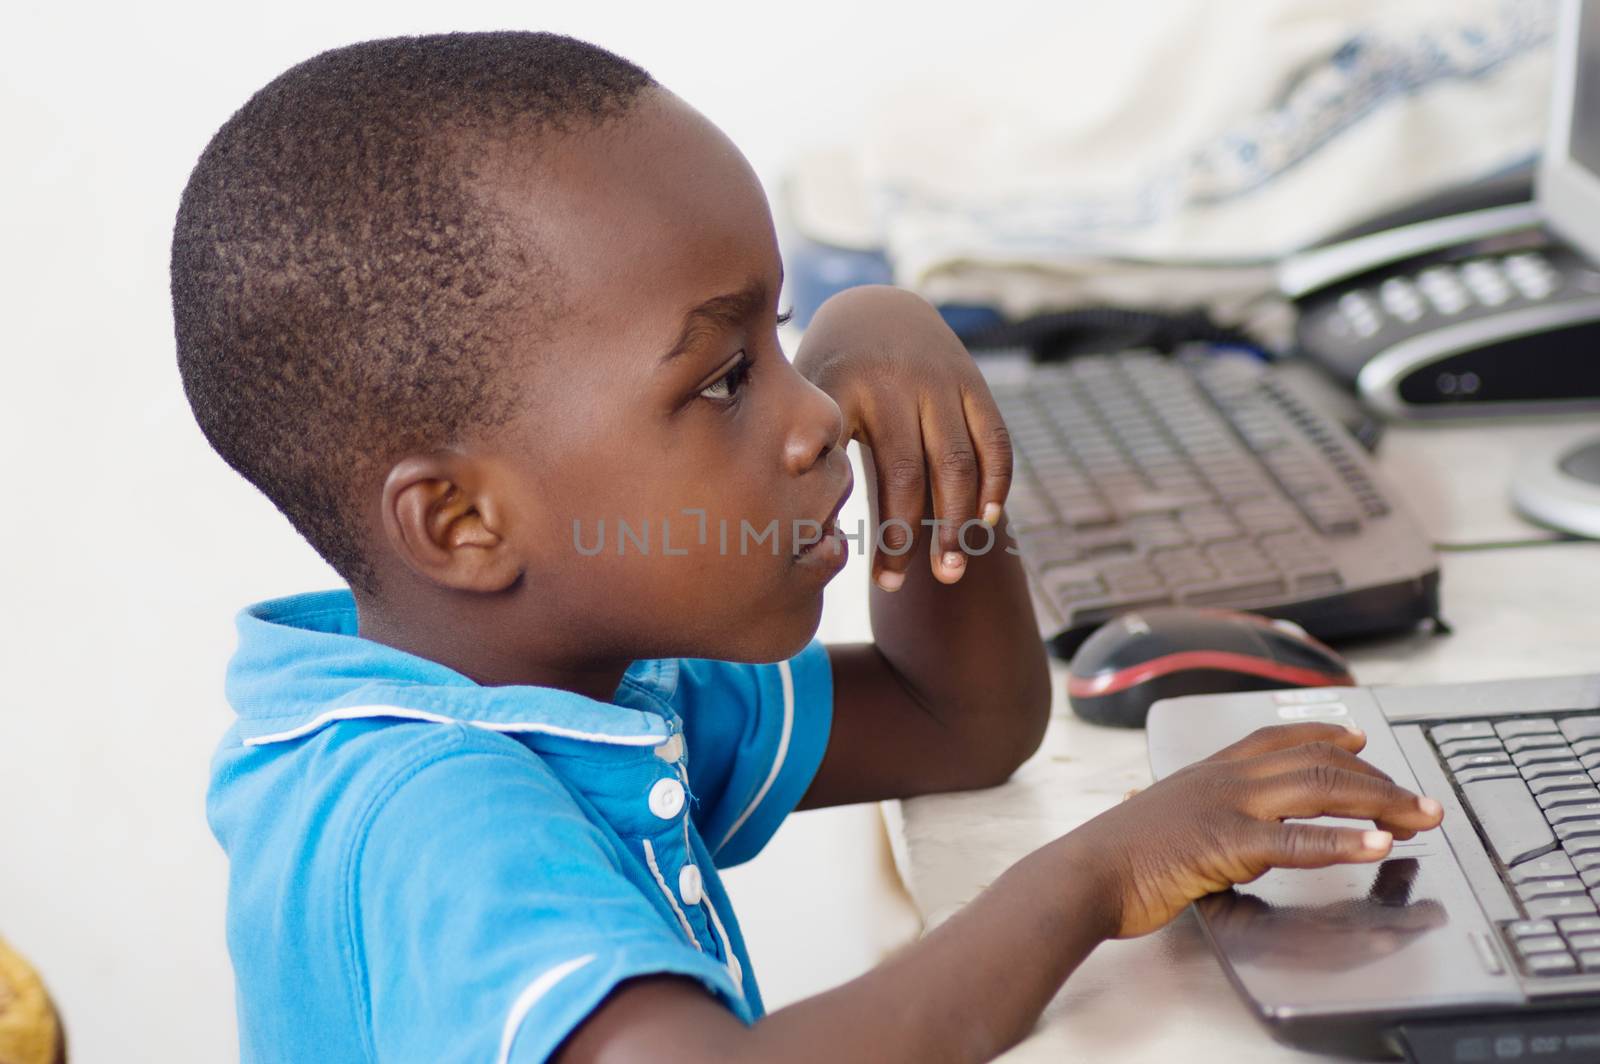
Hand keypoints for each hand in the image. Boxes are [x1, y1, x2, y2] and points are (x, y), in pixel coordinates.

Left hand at [792, 286, 1010, 589]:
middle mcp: (894, 382)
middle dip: (902, 537)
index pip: (841, 454)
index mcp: (841, 386)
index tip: (832, 545)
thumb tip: (810, 534)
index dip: (839, 501)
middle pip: (906, 473)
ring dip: (955, 525)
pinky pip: (995, 441)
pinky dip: (995, 485)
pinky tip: (985, 524)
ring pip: (957, 464)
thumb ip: (802, 453)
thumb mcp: (802, 400)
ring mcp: (940, 381)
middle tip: (893, 586)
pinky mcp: (974, 383)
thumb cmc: (828, 379)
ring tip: (947, 574)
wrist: (877, 308)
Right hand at [1069, 722, 1444, 938]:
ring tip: (1418, 818)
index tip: (1362, 737)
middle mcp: (1226, 778)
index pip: (1280, 738)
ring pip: (1319, 788)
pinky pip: (1296, 840)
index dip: (1327, 735)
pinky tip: (1376, 845)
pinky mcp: (1227, 844)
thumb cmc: (1119, 856)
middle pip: (1318, 760)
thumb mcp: (1166, 819)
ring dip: (1379, 801)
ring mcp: (1228, 806)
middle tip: (1419, 802)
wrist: (1086, 873)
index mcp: (1211, 770)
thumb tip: (1224, 834)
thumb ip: (1202, 818)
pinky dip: (1342, 841)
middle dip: (1378, 778)